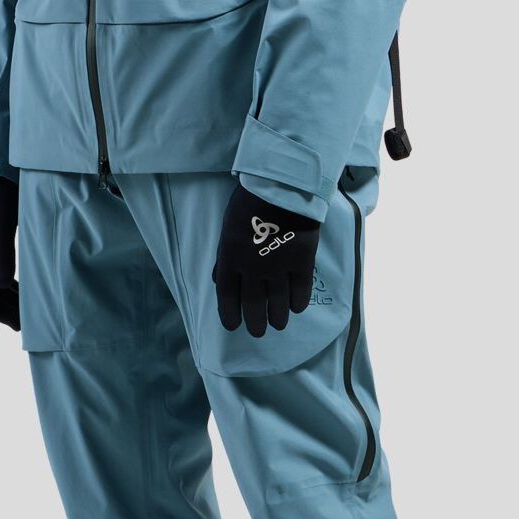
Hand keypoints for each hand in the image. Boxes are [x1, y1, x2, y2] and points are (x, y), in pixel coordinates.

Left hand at [211, 184, 320, 336]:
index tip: (233, 326)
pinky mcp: (301, 261)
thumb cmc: (249, 202)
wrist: (280, 186)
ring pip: (278, 301)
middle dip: (255, 322)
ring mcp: (278, 266)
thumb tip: (216, 279)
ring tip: (278, 325)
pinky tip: (296, 308)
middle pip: (253, 304)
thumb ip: (223, 256)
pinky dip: (298, 302)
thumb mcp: (227, 228)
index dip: (229, 314)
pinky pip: (300, 289)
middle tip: (258, 332)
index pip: (227, 295)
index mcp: (230, 258)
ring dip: (277, 316)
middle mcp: (253, 268)